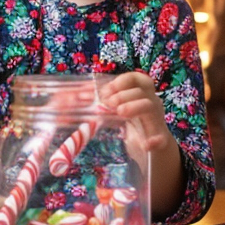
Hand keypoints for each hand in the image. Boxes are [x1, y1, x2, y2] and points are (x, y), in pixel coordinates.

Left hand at [100, 71, 183, 215]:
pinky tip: (146, 144)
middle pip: (142, 90)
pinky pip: (161, 139)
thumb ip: (97, 105)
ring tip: (121, 113)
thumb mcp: (114, 111)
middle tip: (108, 104)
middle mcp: (151, 102)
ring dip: (134, 107)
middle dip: (122, 95)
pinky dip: (154, 140)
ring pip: (150, 106)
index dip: (121, 81)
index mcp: (140, 94)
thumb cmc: (128, 124)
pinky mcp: (159, 139)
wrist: (149, 146)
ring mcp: (156, 120)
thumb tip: (63, 101)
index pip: (136, 78)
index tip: (105, 91)